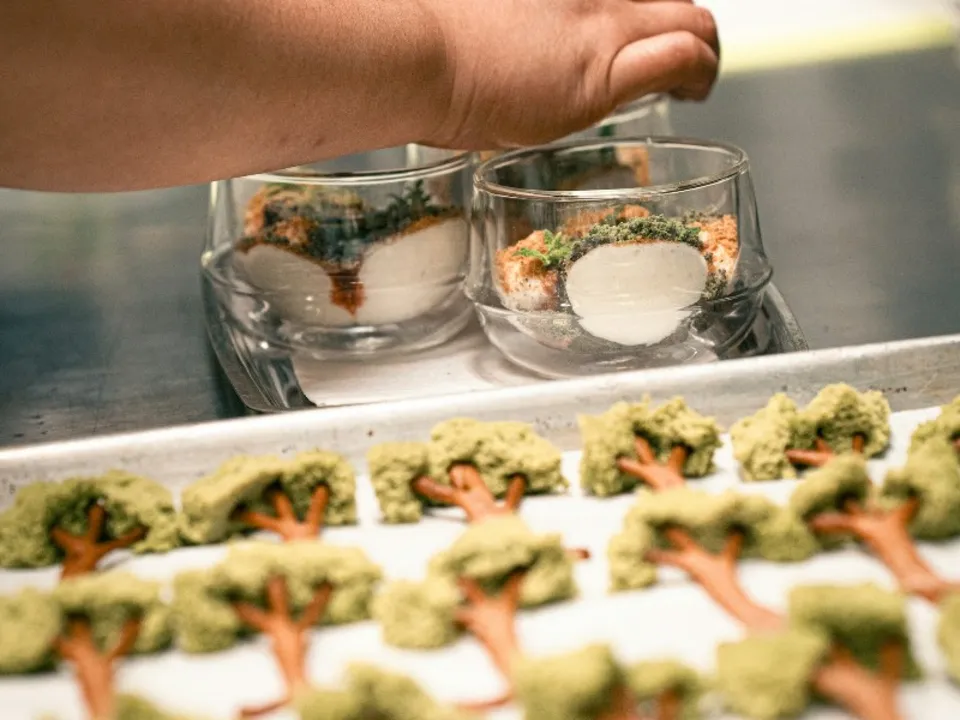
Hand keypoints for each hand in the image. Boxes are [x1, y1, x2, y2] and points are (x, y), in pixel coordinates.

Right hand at [422, 0, 719, 149]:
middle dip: (681, 20)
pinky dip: (702, 71)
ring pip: (693, 18)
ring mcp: (602, 23)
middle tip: (672, 51)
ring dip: (704, 48)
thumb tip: (521, 43)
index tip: (637, 25)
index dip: (645, 7)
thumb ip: (519, 22)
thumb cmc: (429, 40)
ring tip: (696, 79)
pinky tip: (694, 93)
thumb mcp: (479, 15)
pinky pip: (683, 56)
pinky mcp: (603, 70)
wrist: (417, 57)